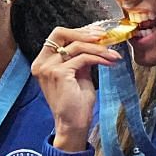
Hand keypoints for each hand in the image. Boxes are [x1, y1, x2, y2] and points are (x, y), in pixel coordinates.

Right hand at [31, 26, 120, 152]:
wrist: (73, 124)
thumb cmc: (76, 103)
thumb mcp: (78, 74)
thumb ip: (80, 57)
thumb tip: (94, 42)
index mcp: (43, 62)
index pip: (58, 36)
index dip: (78, 32)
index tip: (97, 35)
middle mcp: (42, 63)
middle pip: (61, 33)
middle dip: (85, 33)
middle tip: (104, 38)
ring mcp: (49, 68)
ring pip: (77, 46)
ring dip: (99, 49)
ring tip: (113, 55)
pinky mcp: (59, 73)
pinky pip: (83, 58)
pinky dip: (99, 58)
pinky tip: (109, 62)